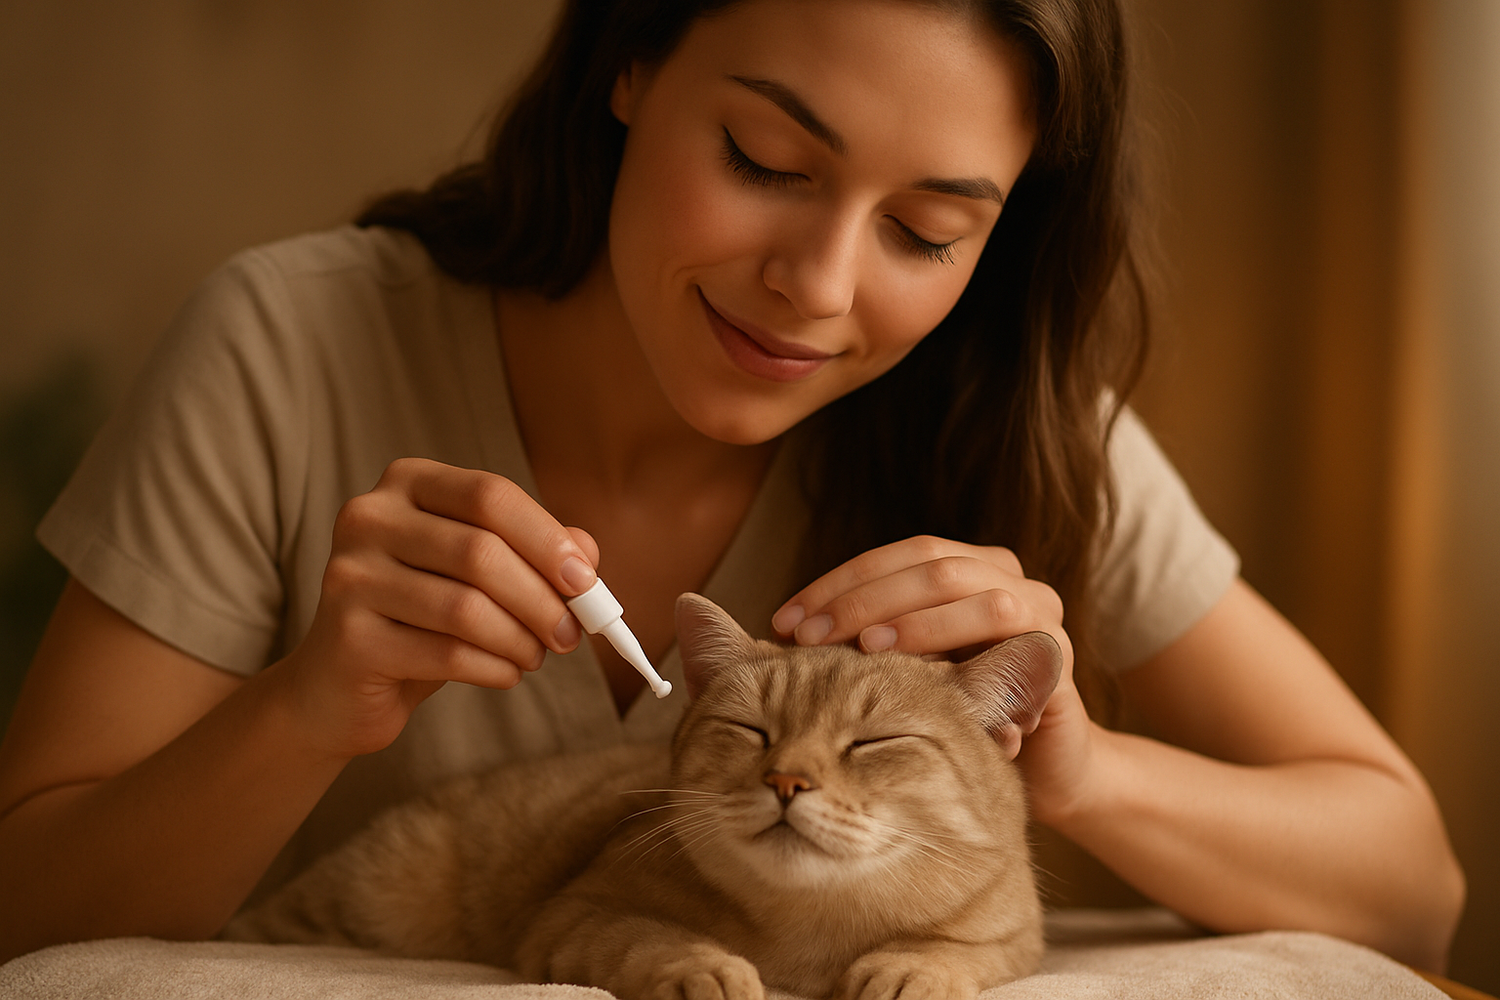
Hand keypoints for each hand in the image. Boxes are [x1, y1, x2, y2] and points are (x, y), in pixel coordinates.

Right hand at [274, 458, 598, 759]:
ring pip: (465, 608)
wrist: (341, 682)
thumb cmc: (424, 617)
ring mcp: (349, 575)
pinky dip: (493, 668)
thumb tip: (587, 557)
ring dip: (520, 640)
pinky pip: (446, 654)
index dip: (547, 539)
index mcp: (407, 482)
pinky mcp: (347, 637)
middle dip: (542, 599)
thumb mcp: (482, 574)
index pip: (490, 495)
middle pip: (481, 552)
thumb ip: (536, 553)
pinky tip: (505, 673)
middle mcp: (367, 517)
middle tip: (572, 635)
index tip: (587, 582)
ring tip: (535, 656)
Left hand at [771, 535, 1097, 821]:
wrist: (1038, 773)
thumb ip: (848, 643)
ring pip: (978, 592)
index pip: (893, 556)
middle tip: (813, 640)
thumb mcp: (893, 677)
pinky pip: (1019, 642)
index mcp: (960, 568)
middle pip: (931, 562)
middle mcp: (1003, 577)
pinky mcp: (1059, 658)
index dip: (837, 583)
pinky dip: (972, 658)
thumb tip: (748, 628)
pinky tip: (927, 684)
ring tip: (868, 653)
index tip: (784, 622)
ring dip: (916, 620)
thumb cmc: (952, 720)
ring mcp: (1040, 612)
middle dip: (865, 599)